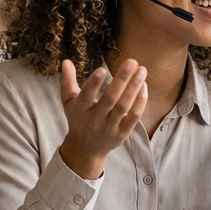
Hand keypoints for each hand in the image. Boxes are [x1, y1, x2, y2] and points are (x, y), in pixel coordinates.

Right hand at [57, 58, 146, 179]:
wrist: (86, 148)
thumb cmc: (78, 118)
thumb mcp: (68, 102)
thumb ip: (67, 81)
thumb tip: (66, 61)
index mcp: (80, 110)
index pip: (86, 96)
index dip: (94, 84)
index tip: (102, 69)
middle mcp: (95, 120)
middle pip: (110, 99)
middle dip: (121, 79)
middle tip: (132, 61)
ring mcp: (109, 128)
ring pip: (123, 106)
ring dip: (134, 87)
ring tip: (141, 70)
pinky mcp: (122, 133)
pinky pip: (133, 117)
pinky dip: (140, 102)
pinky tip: (144, 86)